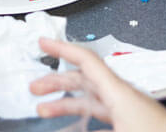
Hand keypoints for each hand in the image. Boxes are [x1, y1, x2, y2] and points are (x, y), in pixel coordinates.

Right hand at [31, 37, 165, 131]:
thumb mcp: (117, 131)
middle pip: (83, 80)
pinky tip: (72, 128)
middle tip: (35, 85)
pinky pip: (101, 116)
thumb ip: (86, 131)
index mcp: (118, 92)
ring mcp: (126, 109)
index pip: (86, 60)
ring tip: (44, 110)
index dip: (62, 49)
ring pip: (89, 100)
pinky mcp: (130, 122)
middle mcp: (121, 96)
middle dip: (56, 81)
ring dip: (65, 103)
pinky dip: (84, 120)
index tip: (44, 43)